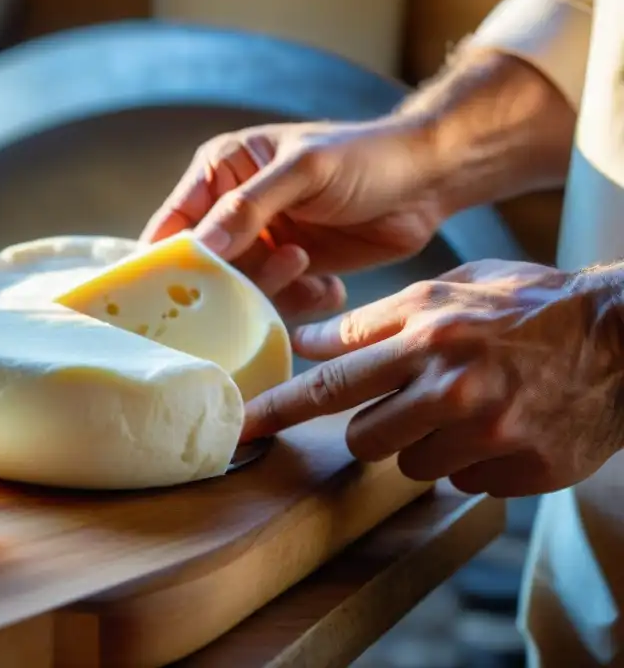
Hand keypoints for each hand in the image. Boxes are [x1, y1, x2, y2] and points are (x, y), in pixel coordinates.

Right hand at [141, 118, 446, 319]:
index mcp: (219, 173)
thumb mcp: (303, 173)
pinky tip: (330, 286)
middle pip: (203, 268)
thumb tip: (196, 250)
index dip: (167, 263)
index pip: (171, 225)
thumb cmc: (363, 156)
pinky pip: (276, 303)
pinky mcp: (292, 271)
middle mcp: (231, 211)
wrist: (429, 179)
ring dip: (273, 291)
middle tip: (283, 265)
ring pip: (239, 291)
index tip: (174, 296)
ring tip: (308, 266)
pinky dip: (301, 302)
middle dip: (234, 281)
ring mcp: (262, 244)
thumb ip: (246, 210)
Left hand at [242, 259, 623, 497]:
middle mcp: (454, 385)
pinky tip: (502, 428)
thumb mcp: (450, 289)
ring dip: (425, 444)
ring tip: (467, 407)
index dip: (280, 409)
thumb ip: (375, 320)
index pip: (332, 381)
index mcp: (429, 333)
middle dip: (376, 425)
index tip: (242, 428)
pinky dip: (472, 462)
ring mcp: (492, 432)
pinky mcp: (525, 469)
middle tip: (413, 400)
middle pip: (363, 437)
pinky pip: (463, 482)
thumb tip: (308, 342)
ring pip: (411, 466)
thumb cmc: (530, 305)